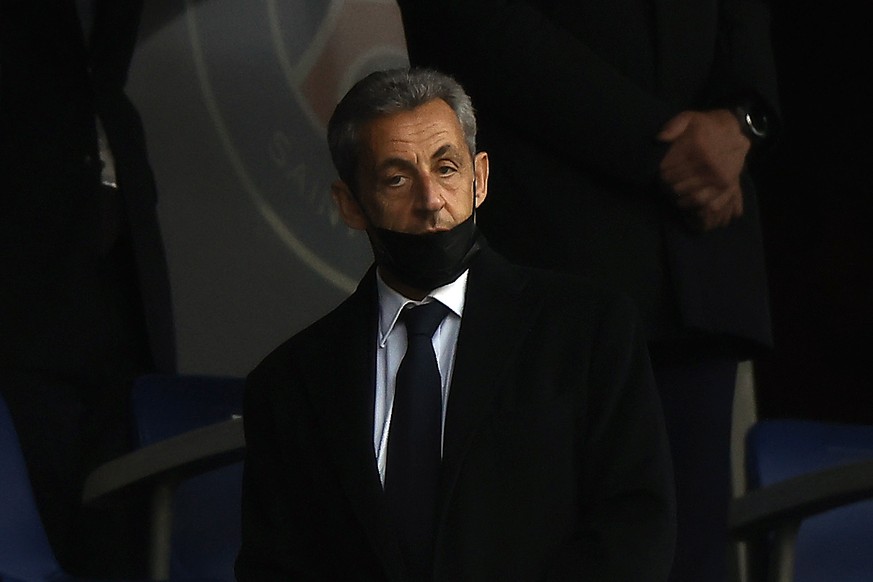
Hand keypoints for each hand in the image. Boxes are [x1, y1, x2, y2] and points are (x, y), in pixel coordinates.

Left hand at [657, 109, 750, 230]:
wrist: (733, 129)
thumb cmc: (705, 126)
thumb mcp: (687, 118)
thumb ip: (672, 127)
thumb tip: (659, 139)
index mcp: (697, 150)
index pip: (668, 173)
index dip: (660, 177)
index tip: (659, 176)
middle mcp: (709, 166)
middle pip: (678, 188)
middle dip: (668, 190)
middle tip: (666, 188)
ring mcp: (721, 178)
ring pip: (693, 200)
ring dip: (681, 202)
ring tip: (676, 196)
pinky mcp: (729, 186)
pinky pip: (711, 206)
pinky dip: (698, 209)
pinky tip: (690, 204)